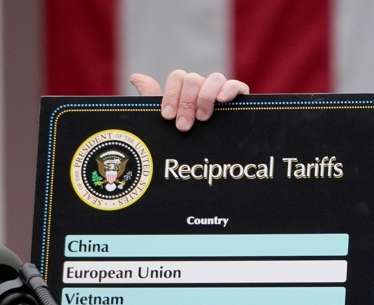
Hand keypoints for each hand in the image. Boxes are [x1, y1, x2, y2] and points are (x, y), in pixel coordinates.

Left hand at [129, 70, 249, 131]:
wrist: (209, 159)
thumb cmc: (184, 137)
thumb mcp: (166, 120)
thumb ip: (152, 98)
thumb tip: (134, 77)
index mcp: (185, 90)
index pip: (178, 77)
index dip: (171, 95)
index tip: (167, 116)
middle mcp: (202, 88)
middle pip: (194, 79)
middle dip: (186, 103)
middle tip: (183, 126)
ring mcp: (221, 92)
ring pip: (215, 78)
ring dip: (205, 97)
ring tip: (202, 118)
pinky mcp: (239, 100)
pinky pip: (237, 85)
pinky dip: (230, 89)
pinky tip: (222, 101)